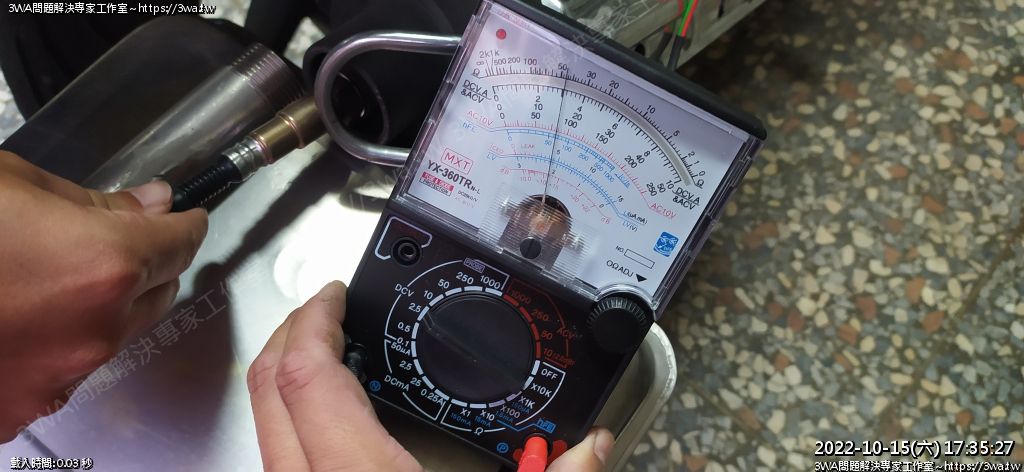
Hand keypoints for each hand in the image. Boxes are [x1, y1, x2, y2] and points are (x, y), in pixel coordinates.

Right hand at [0, 151, 207, 441]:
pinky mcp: (17, 409)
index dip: (185, 224)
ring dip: (102, 307)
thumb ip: (94, 202)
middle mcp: (94, 330)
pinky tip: (17, 319)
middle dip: (148, 265)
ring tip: (44, 279)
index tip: (182, 216)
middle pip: (159, 293)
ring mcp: (58, 378)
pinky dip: (59, 344)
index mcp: (103, 264)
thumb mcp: (11, 186)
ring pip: (115, 336)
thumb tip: (148, 203)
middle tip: (116, 240)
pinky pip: (66, 372)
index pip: (182, 244)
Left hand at [248, 281, 613, 470]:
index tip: (335, 294)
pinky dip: (296, 421)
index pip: (304, 377)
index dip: (312, 320)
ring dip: (289, 378)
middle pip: (267, 389)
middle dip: (290, 333)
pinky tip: (337, 421)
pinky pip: (281, 458)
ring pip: (264, 427)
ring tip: (332, 356)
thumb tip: (593, 450)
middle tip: (328, 310)